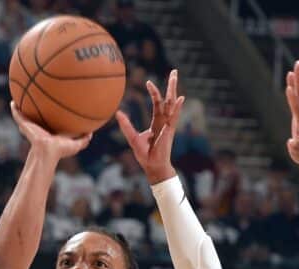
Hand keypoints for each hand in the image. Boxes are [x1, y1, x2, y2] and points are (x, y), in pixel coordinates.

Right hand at [9, 101, 91, 160]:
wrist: (48, 152)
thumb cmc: (61, 151)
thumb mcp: (76, 145)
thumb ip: (84, 140)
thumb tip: (91, 134)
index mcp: (50, 133)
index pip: (50, 123)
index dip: (51, 116)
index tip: (52, 108)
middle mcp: (39, 129)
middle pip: (36, 118)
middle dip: (35, 110)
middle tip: (35, 100)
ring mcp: (31, 127)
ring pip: (25, 116)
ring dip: (22, 109)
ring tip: (20, 97)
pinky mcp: (25, 126)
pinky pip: (18, 116)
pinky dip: (14, 110)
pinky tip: (12, 102)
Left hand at [115, 70, 184, 184]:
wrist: (153, 167)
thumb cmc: (145, 155)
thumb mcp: (133, 138)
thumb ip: (126, 125)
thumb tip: (118, 112)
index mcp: (157, 122)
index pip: (157, 103)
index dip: (154, 92)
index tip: (148, 82)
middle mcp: (165, 122)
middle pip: (168, 100)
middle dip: (171, 86)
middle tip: (174, 71)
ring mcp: (168, 126)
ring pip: (172, 104)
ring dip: (173, 90)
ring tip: (175, 77)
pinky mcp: (169, 132)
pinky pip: (174, 117)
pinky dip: (177, 107)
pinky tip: (181, 98)